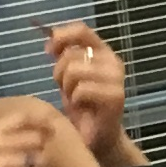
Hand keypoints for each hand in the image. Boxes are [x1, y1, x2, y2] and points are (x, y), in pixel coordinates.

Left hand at [47, 22, 129, 156]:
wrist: (97, 136)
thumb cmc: (83, 105)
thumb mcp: (67, 76)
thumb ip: (62, 55)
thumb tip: (49, 40)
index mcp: (102, 52)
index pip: (82, 30)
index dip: (62, 37)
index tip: (48, 51)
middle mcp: (112, 61)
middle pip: (71, 55)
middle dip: (60, 73)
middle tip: (66, 89)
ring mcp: (117, 78)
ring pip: (75, 70)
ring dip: (67, 88)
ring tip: (74, 99)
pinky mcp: (116, 96)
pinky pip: (83, 89)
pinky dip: (76, 100)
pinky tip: (82, 108)